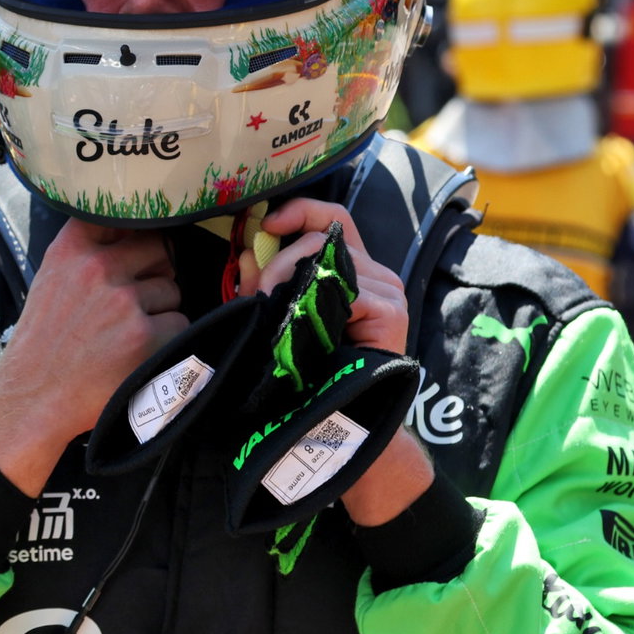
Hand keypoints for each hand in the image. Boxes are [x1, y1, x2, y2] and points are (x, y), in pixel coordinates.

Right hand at [0, 219, 187, 495]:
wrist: (33, 397)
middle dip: (155, 272)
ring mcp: (123, 301)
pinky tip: (139, 352)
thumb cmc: (46, 340)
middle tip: (134, 302)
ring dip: (160, 309)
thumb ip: (89, 249)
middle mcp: (97, 268)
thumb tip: (140, 227)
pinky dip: (168, 339)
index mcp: (71, 249)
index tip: (140, 243)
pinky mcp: (144, 334)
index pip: (122, 215)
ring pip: (171, 288)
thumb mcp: (53, 279)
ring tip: (128, 333)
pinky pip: (179, 323)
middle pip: (158, 248)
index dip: (138, 229)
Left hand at [237, 198, 430, 524]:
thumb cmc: (309, 371)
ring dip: (292, 283)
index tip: (266, 221)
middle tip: (258, 292)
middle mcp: (375, 274)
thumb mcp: (276, 319)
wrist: (344, 422)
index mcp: (351, 271)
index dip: (301, 211)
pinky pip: (346, 290)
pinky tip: (305, 328)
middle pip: (325, 239)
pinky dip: (316, 304)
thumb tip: (243, 253)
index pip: (333, 221)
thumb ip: (263, 286)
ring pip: (331, 261)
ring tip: (275, 316)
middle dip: (281, 260)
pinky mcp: (391, 310)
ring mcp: (388, 290)